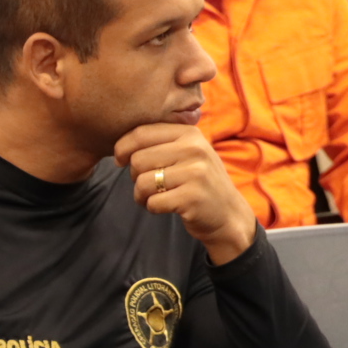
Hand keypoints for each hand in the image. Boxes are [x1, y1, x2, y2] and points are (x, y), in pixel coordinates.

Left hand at [114, 123, 258, 265]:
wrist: (228, 213)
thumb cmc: (198, 182)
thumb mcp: (187, 153)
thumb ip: (160, 143)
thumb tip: (119, 147)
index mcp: (189, 133)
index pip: (141, 133)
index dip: (122, 147)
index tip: (119, 160)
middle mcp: (194, 149)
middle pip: (137, 160)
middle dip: (134, 176)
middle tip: (148, 185)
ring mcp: (195, 173)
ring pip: (142, 182)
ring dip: (141, 195)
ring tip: (155, 197)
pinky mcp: (192, 197)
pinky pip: (152, 202)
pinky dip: (152, 208)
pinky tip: (166, 207)